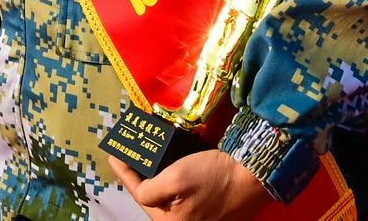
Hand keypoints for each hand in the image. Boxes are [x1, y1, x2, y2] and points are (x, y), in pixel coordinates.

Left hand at [107, 149, 271, 220]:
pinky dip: (173, 176)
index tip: (114, 153)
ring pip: (167, 193)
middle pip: (152, 197)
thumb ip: (148, 190)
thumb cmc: (213, 176)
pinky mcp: (207, 208)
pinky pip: (182, 191)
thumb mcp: (174, 179)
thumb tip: (140, 190)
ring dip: (155, 174)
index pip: (138, 195)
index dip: (124, 172)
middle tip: (129, 153)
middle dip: (139, 175)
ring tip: (145, 156)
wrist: (253, 176)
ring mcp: (196, 217)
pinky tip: (169, 161)